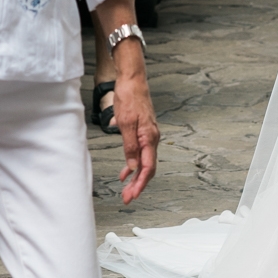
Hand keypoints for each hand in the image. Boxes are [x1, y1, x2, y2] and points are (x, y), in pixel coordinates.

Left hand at [112, 46, 159, 203]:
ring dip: (135, 176)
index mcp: (149, 138)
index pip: (148, 167)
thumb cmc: (129, 97)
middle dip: (137, 185)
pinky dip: (133, 163)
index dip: (140, 183)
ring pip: (144, 161)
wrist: (132, 79)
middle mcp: (152, 138)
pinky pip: (140, 152)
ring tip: (126, 189)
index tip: (133, 195)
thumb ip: (130, 147)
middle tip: (127, 198)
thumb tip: (133, 167)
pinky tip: (125, 170)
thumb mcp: (125, 124)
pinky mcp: (143, 131)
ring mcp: (148, 134)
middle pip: (147, 168)